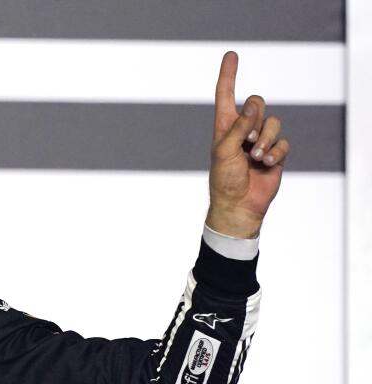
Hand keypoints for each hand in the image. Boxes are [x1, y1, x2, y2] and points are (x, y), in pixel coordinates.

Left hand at [206, 51, 289, 238]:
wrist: (238, 205)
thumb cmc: (224, 180)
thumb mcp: (224, 150)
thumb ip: (238, 126)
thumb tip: (252, 104)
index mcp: (224, 126)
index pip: (226, 95)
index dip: (229, 75)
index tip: (231, 55)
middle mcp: (243, 130)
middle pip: (258, 103)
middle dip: (257, 117)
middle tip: (248, 140)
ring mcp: (260, 141)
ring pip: (274, 122)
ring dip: (266, 139)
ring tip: (255, 157)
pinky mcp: (275, 153)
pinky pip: (284, 141)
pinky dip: (276, 151)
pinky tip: (266, 163)